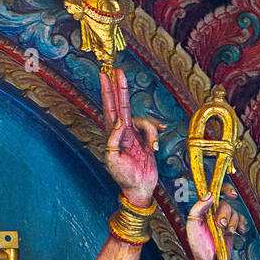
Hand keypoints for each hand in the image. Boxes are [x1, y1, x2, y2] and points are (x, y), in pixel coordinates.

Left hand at [102, 68, 160, 205]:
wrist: (140, 188)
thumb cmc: (124, 177)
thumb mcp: (113, 159)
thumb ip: (114, 139)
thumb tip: (120, 121)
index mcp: (112, 135)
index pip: (109, 109)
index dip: (107, 93)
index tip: (104, 76)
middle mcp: (123, 131)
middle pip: (122, 105)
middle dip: (120, 89)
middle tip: (118, 71)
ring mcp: (135, 135)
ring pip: (144, 121)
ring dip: (150, 132)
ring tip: (152, 148)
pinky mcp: (147, 140)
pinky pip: (153, 130)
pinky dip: (155, 137)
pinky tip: (155, 148)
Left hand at [186, 189, 244, 259]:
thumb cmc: (197, 245)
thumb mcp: (193, 225)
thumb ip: (198, 208)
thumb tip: (210, 194)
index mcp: (204, 209)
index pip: (216, 192)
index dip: (225, 189)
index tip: (232, 194)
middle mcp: (214, 213)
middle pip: (226, 205)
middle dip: (225, 214)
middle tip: (220, 225)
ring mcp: (224, 221)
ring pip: (234, 213)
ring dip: (232, 223)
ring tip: (227, 233)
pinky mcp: (231, 229)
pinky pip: (241, 221)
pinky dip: (242, 225)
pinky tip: (241, 231)